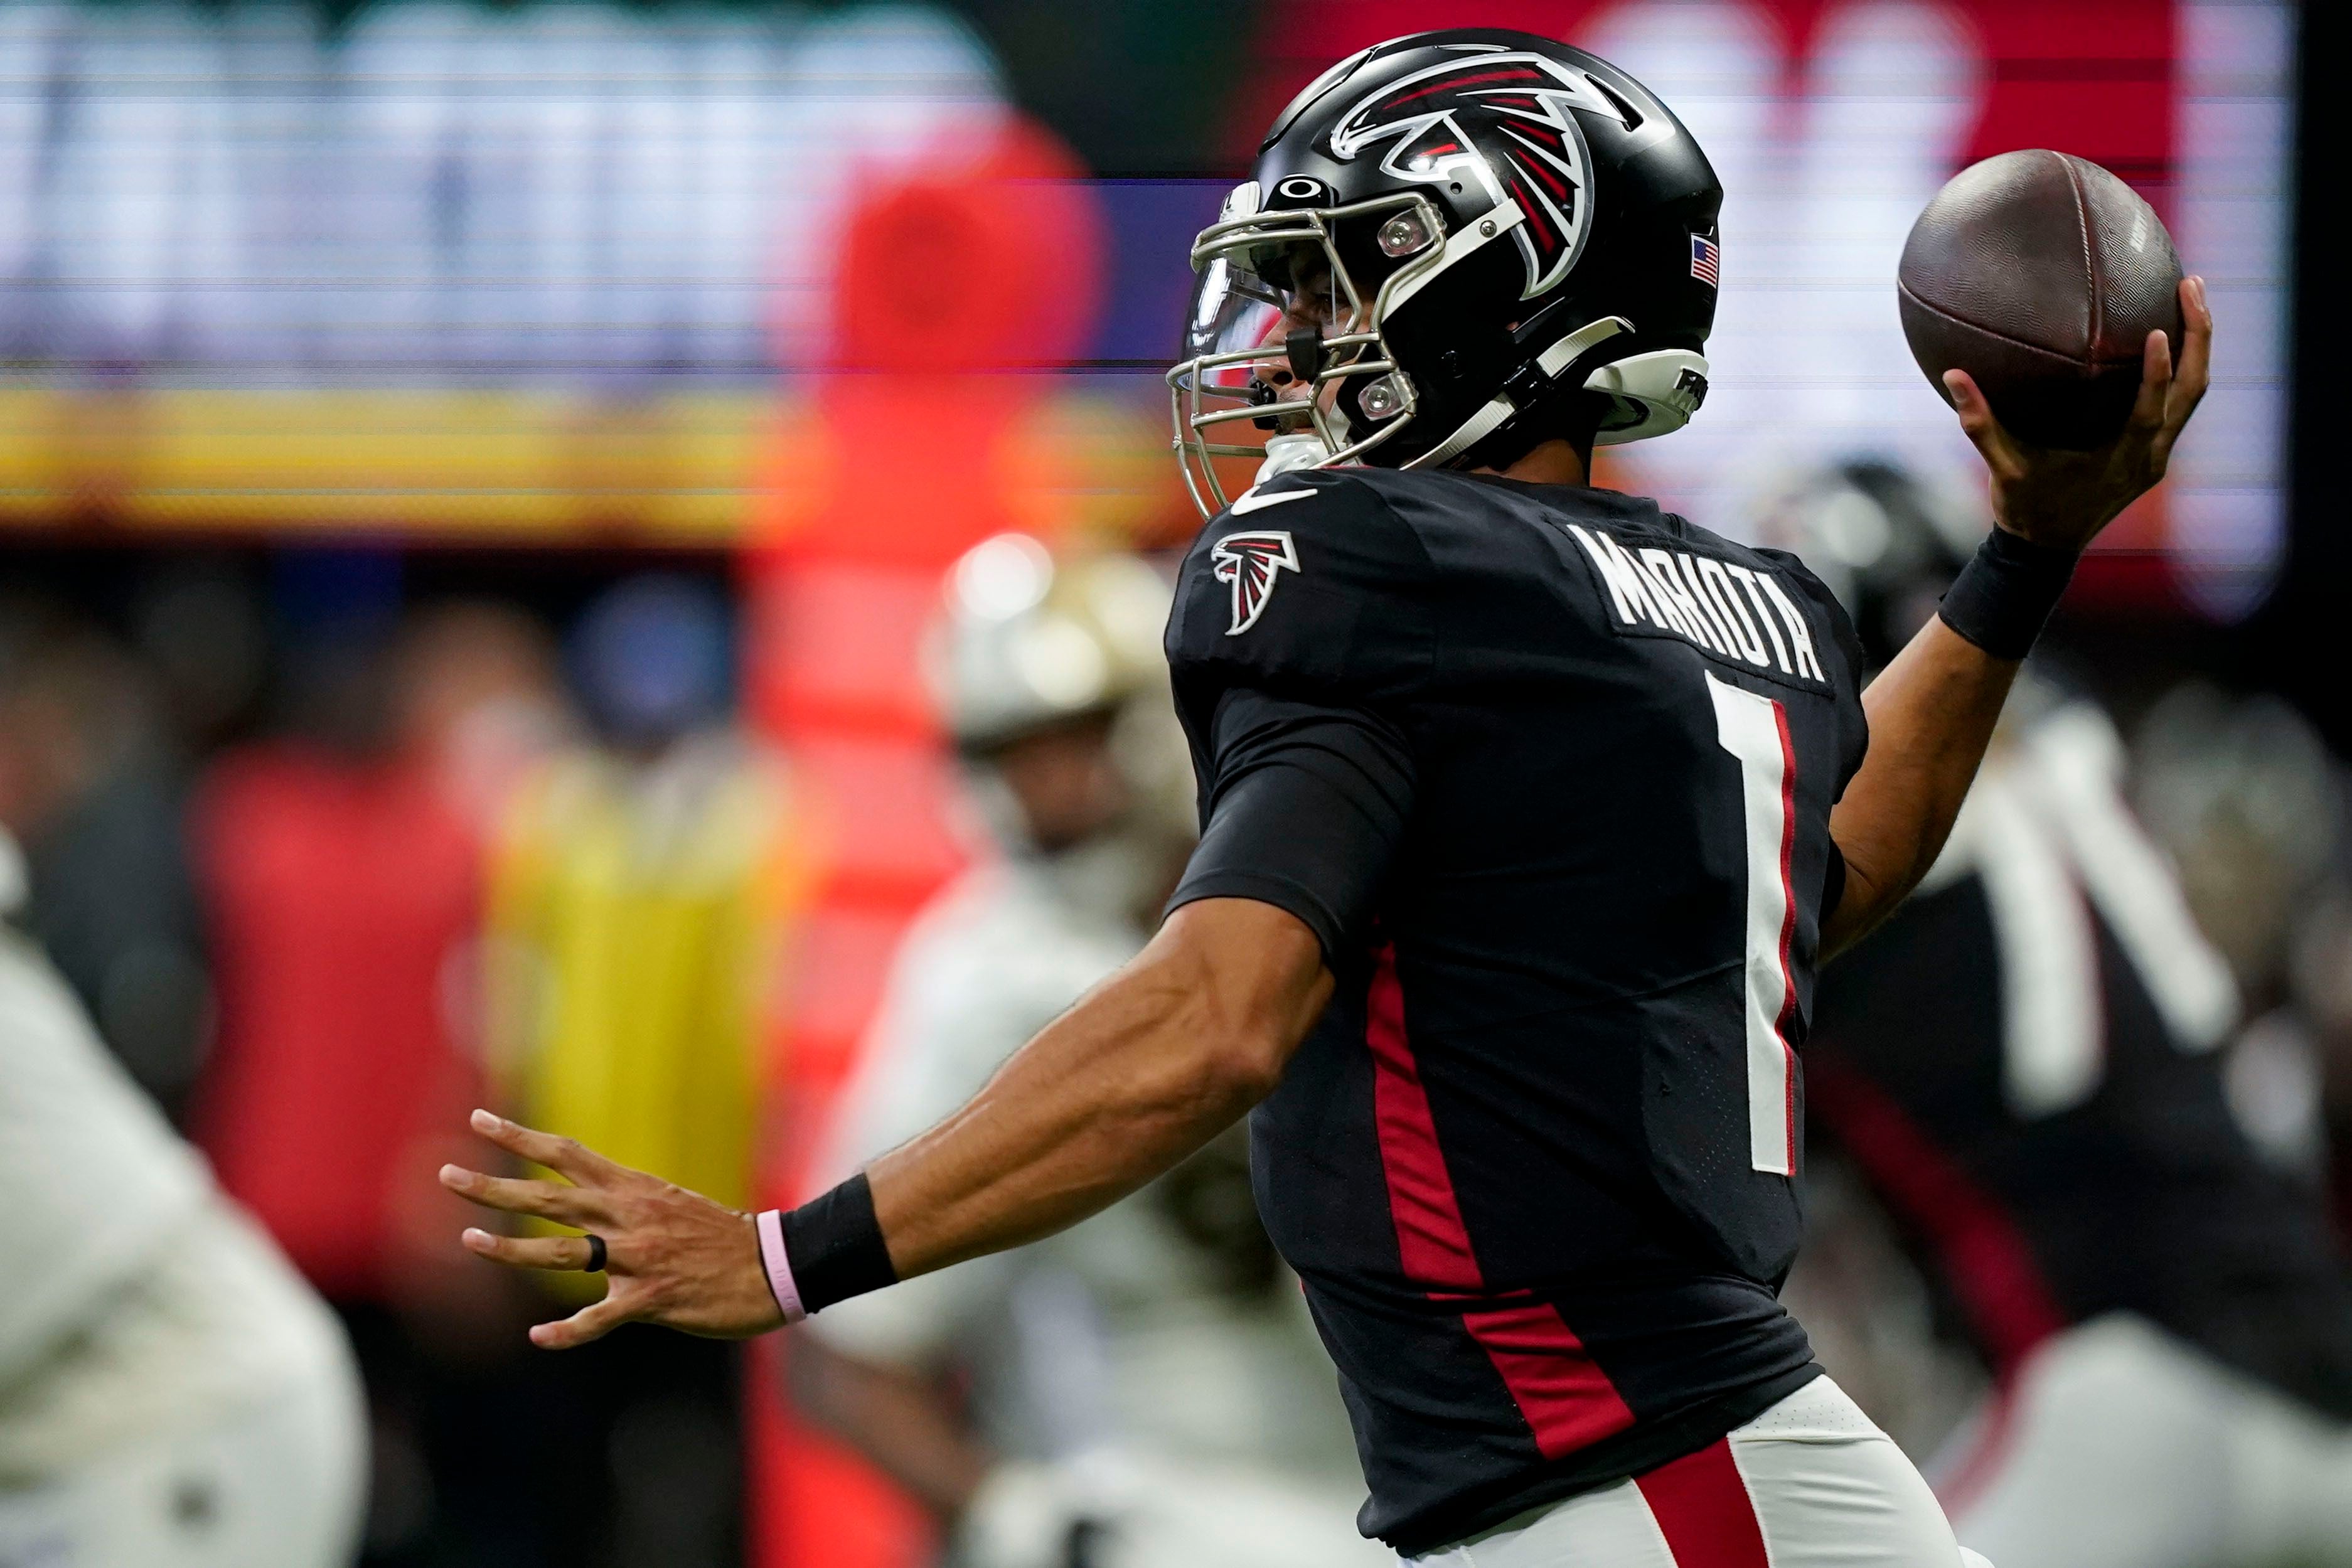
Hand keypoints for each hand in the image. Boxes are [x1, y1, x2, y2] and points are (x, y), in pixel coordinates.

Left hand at [439, 1109, 783, 1348]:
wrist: (775, 1265)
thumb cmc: (724, 1238)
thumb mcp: (671, 1205)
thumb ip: (626, 1205)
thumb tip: (587, 1204)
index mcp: (634, 1189)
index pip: (566, 1154)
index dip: (520, 1138)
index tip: (479, 1122)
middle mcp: (629, 1217)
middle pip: (549, 1197)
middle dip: (494, 1186)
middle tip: (446, 1175)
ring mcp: (639, 1258)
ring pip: (561, 1253)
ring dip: (510, 1249)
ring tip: (469, 1241)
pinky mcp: (652, 1299)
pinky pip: (598, 1319)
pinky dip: (566, 1331)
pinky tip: (538, 1336)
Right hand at [1945, 275, 2212, 553]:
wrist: (2047, 548)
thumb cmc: (2026, 508)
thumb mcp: (2002, 470)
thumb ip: (1979, 424)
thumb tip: (1953, 374)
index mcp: (2124, 460)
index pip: (2151, 410)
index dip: (2159, 372)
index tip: (2159, 330)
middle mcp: (2152, 454)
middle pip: (2193, 389)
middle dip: (2200, 335)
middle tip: (2192, 284)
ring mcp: (2159, 452)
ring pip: (2194, 392)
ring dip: (2198, 344)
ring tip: (2192, 293)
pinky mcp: (2155, 449)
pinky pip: (2180, 400)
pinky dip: (2182, 364)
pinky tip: (2172, 331)